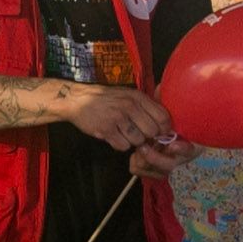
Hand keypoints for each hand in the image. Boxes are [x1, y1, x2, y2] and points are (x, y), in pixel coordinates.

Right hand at [69, 84, 194, 167]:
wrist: (77, 100)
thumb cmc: (106, 99)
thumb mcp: (127, 95)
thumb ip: (145, 105)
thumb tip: (165, 123)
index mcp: (137, 97)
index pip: (162, 116)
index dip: (164, 128)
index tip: (159, 133)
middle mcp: (130, 106)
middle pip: (152, 132)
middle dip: (148, 137)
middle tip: (139, 135)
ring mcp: (118, 118)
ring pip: (138, 141)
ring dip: (133, 142)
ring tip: (124, 134)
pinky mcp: (106, 130)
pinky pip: (123, 146)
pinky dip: (120, 145)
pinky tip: (114, 137)